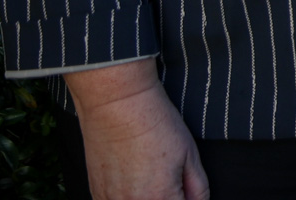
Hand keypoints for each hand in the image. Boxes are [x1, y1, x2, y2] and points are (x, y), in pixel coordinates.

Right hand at [64, 58, 207, 199]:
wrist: (117, 105)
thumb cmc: (154, 124)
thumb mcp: (189, 153)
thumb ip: (198, 187)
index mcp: (161, 198)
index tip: (185, 191)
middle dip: (168, 198)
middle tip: (168, 179)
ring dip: (147, 198)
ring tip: (149, 176)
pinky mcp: (96, 193)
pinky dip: (126, 198)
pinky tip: (133, 181)